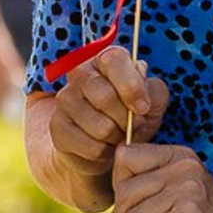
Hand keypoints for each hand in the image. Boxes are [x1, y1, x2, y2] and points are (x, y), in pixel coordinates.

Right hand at [46, 46, 167, 194]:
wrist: (107, 144)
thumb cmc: (132, 115)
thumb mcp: (152, 102)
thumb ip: (154, 92)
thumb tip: (144, 91)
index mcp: (104, 59)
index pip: (114, 60)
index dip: (131, 86)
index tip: (143, 108)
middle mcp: (80, 73)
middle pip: (104, 96)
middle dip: (127, 119)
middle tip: (134, 125)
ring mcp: (65, 99)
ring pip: (100, 127)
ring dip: (117, 137)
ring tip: (119, 135)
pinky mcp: (58, 127)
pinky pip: (92, 147)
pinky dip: (106, 152)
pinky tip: (105, 146)